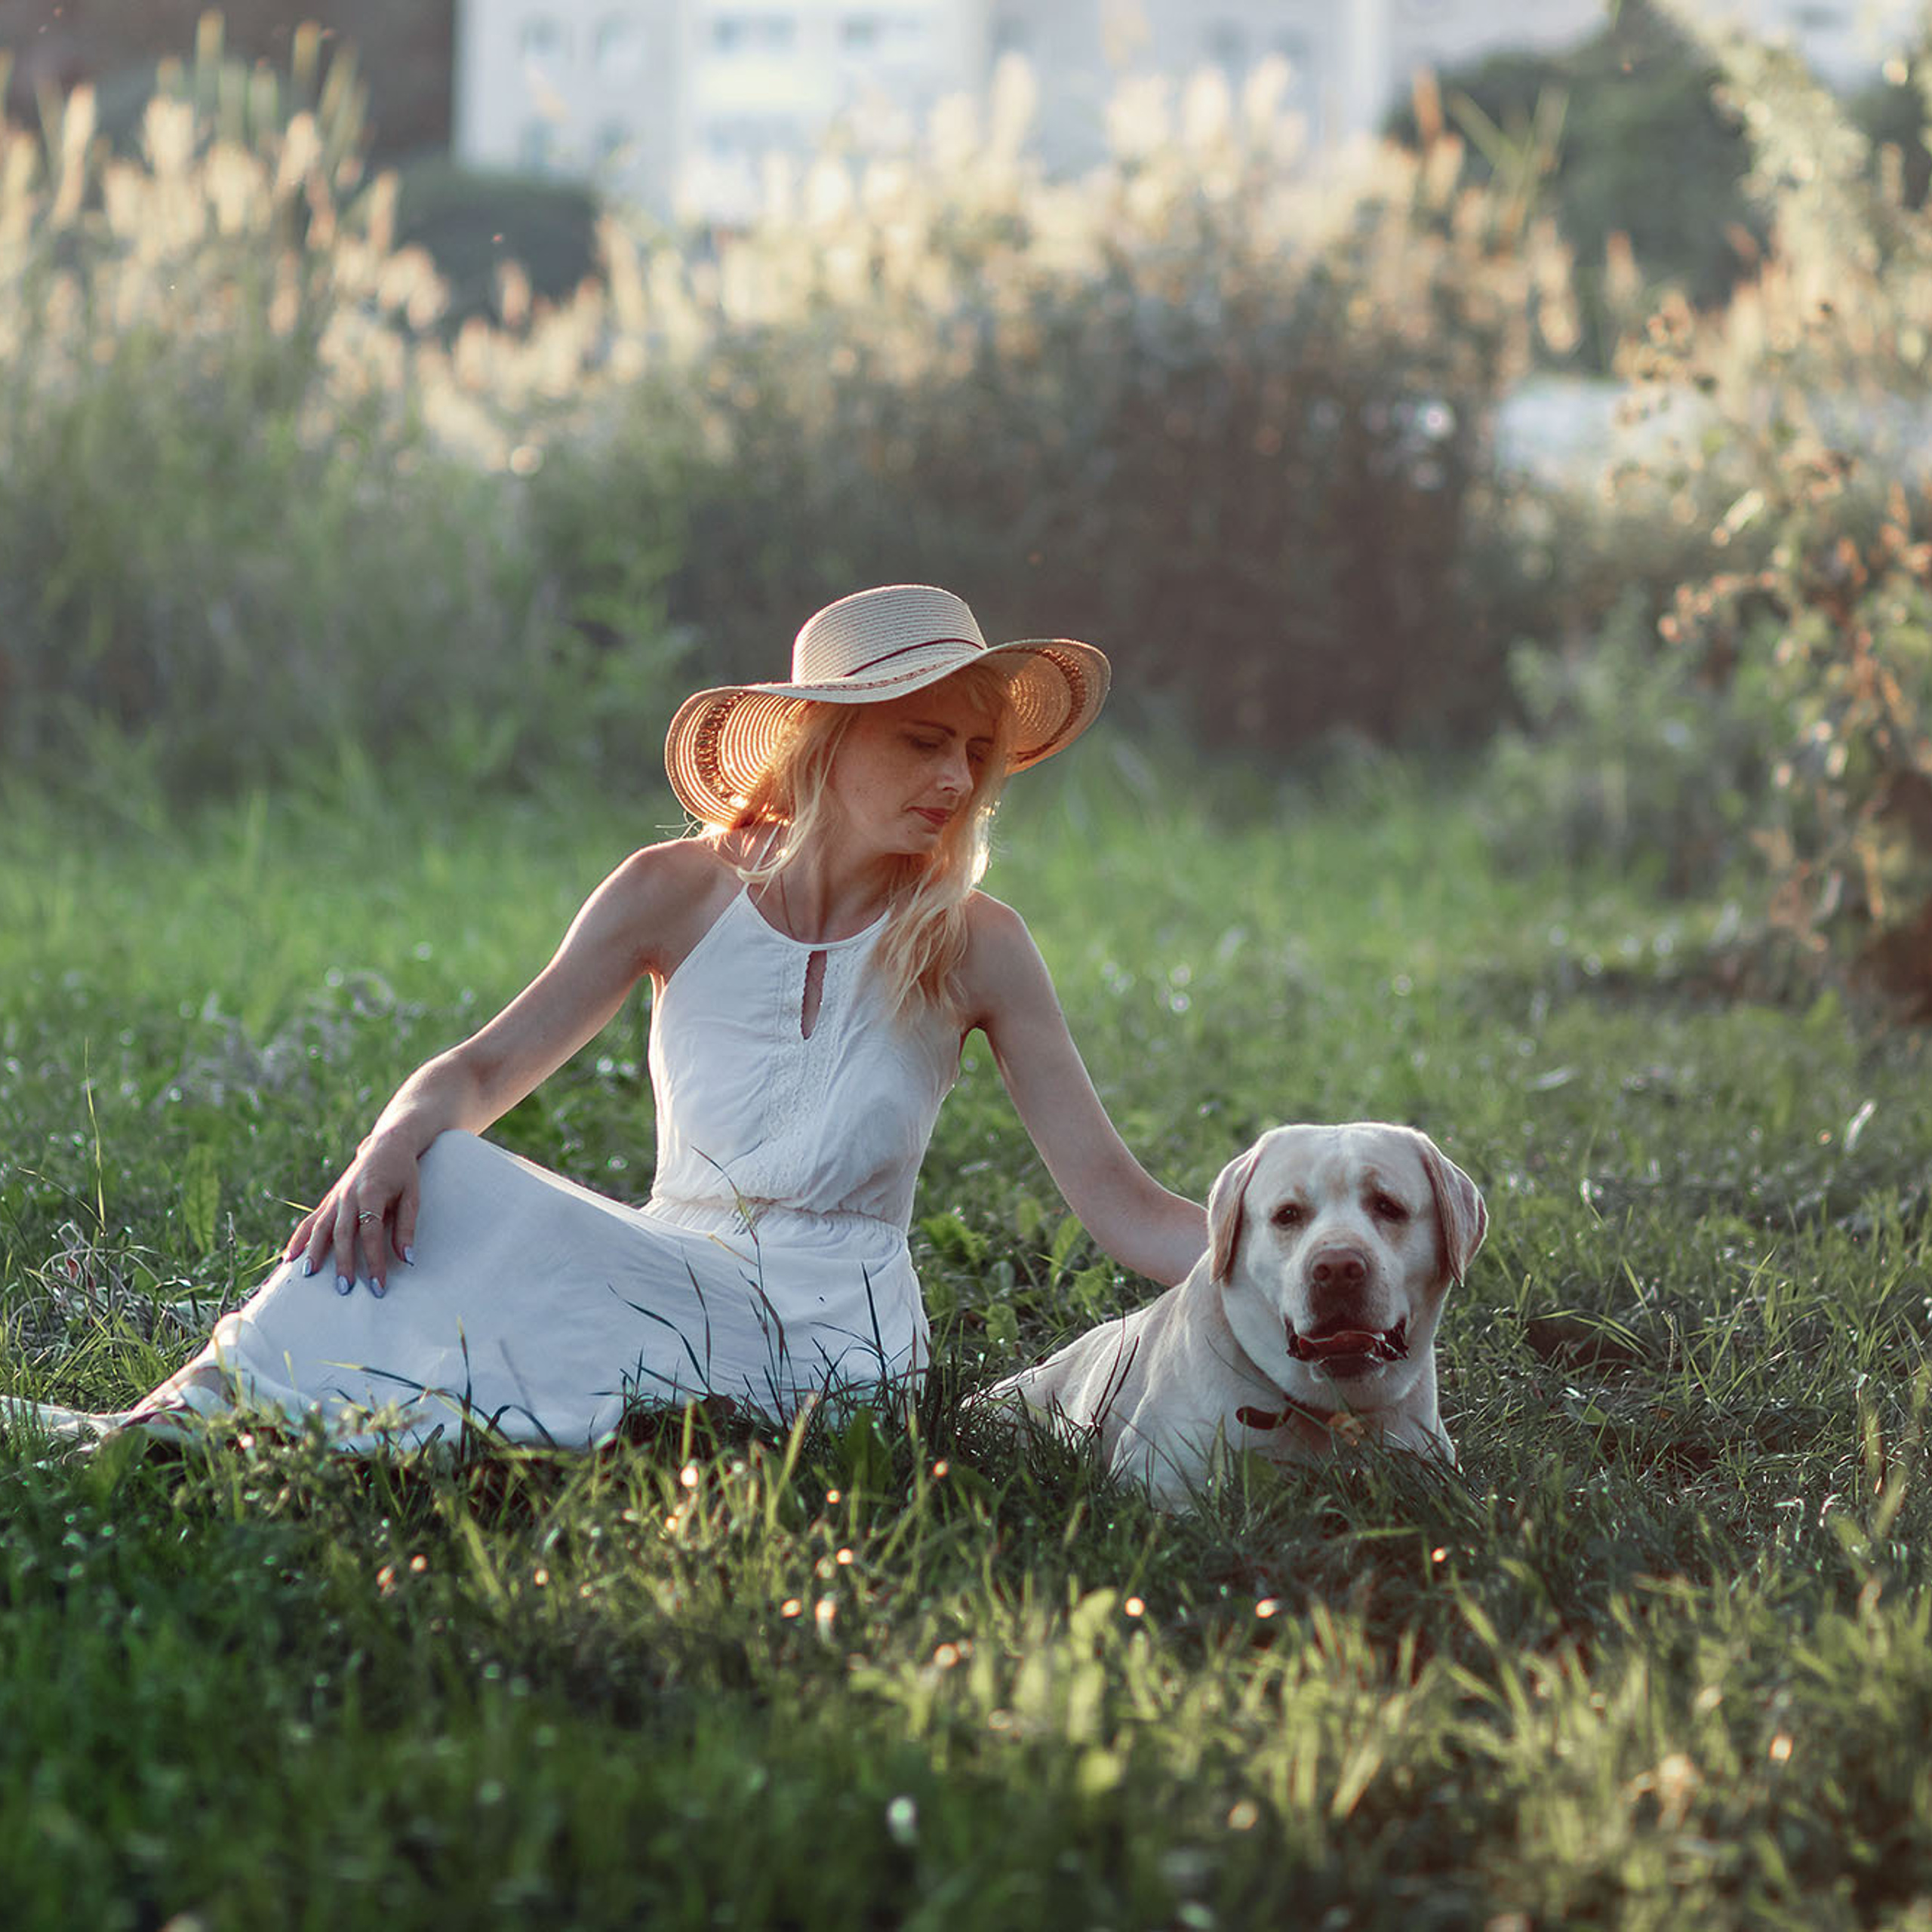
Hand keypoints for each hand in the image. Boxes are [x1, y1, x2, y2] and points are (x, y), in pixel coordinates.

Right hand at [283, 1132, 422, 1296]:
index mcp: (371, 1192)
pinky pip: (310, 1221)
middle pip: (342, 1233)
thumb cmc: (402, 1172)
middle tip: (344, 1288)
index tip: (378, 1284)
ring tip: (308, 1276)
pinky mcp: (328, 1201)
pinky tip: (289, 1258)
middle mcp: (348, 1196)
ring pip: (320, 1228)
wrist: (387, 1145)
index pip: (371, 1232)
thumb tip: (406, 1259)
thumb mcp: (412, 1196)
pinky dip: (298, 1239)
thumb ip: (407, 1227)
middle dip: (342, 1262)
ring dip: (314, 1252)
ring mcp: (335, 1198)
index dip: (374, 1259)